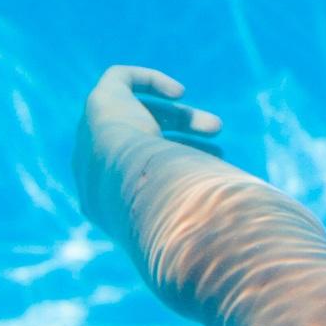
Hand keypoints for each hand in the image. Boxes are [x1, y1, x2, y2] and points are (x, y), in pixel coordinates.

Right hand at [72, 65, 225, 245]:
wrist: (129, 184)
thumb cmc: (162, 212)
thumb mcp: (185, 225)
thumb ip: (202, 231)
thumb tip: (233, 245)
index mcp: (106, 202)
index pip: (140, 179)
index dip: (178, 171)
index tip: (212, 176)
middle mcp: (94, 169)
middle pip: (141, 146)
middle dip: (185, 141)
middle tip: (218, 143)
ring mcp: (92, 134)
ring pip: (137, 117)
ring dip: (181, 118)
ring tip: (217, 128)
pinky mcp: (98, 102)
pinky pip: (118, 80)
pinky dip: (149, 80)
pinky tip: (180, 92)